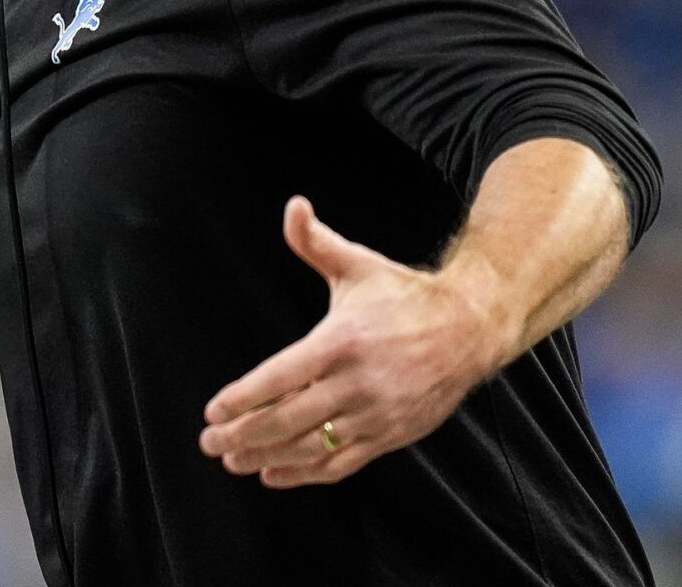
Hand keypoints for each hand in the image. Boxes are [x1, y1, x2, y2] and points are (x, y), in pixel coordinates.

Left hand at [197, 196, 513, 487]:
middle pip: (290, 420)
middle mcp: (358, 383)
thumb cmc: (406, 296)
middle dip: (244, 434)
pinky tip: (274, 474)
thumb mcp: (358, 264)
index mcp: (342, 341)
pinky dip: (306, 474)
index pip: (281, 378)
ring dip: (268, 458)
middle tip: (209, 441)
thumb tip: (293, 207)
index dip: (244, 398)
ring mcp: (376, 414)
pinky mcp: (392, 435)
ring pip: (312, 447)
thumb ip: (316, 242)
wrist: (471, 328)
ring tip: (233, 461)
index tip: (213, 409)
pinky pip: (342, 462)